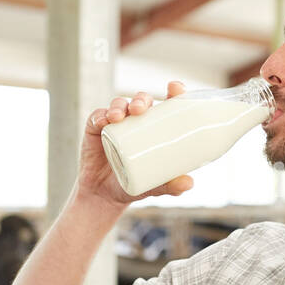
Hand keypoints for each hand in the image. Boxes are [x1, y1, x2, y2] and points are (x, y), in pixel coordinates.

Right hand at [76, 81, 195, 207]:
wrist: (105, 196)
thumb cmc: (134, 185)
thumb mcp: (155, 186)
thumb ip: (171, 186)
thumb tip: (189, 183)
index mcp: (155, 128)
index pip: (166, 105)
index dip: (173, 92)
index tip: (175, 88)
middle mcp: (136, 122)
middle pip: (142, 101)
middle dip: (141, 100)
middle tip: (140, 110)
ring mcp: (116, 124)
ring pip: (119, 105)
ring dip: (119, 106)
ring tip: (118, 117)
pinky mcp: (96, 129)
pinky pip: (97, 116)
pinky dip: (100, 116)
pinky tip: (103, 121)